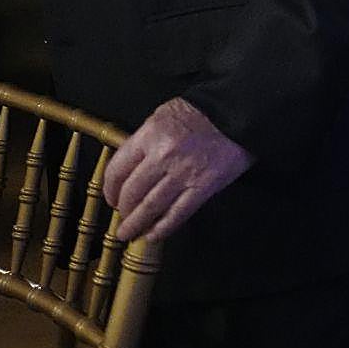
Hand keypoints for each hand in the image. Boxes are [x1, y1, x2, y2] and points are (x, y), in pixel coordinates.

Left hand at [102, 97, 254, 241]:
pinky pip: (177, 214)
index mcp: (149, 135)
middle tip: (122, 218)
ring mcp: (183, 174)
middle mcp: (162, 156)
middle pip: (131, 193)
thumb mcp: (162, 116)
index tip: (111, 198)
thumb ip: (144, 141)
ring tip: (129, 233)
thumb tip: (129, 168)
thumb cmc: (201, 112)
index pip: (117, 170)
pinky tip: (153, 235)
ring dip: (136, 224)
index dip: (110, 189)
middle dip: (123, 210)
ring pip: (150, 207)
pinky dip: (162, 228)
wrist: (238, 113)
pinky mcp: (203, 187)